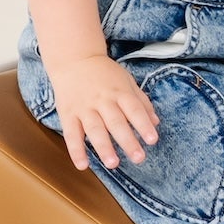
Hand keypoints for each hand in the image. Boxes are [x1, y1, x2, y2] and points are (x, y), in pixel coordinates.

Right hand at [45, 54, 159, 172]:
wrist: (74, 59)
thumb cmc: (104, 73)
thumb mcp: (126, 81)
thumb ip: (141, 102)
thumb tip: (156, 123)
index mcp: (119, 92)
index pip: (134, 109)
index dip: (143, 125)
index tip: (152, 140)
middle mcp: (102, 100)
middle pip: (116, 122)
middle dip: (127, 141)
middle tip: (139, 158)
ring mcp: (84, 107)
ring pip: (95, 129)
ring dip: (104, 147)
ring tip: (113, 164)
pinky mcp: (68, 114)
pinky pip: (72, 134)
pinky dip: (76, 150)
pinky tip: (83, 165)